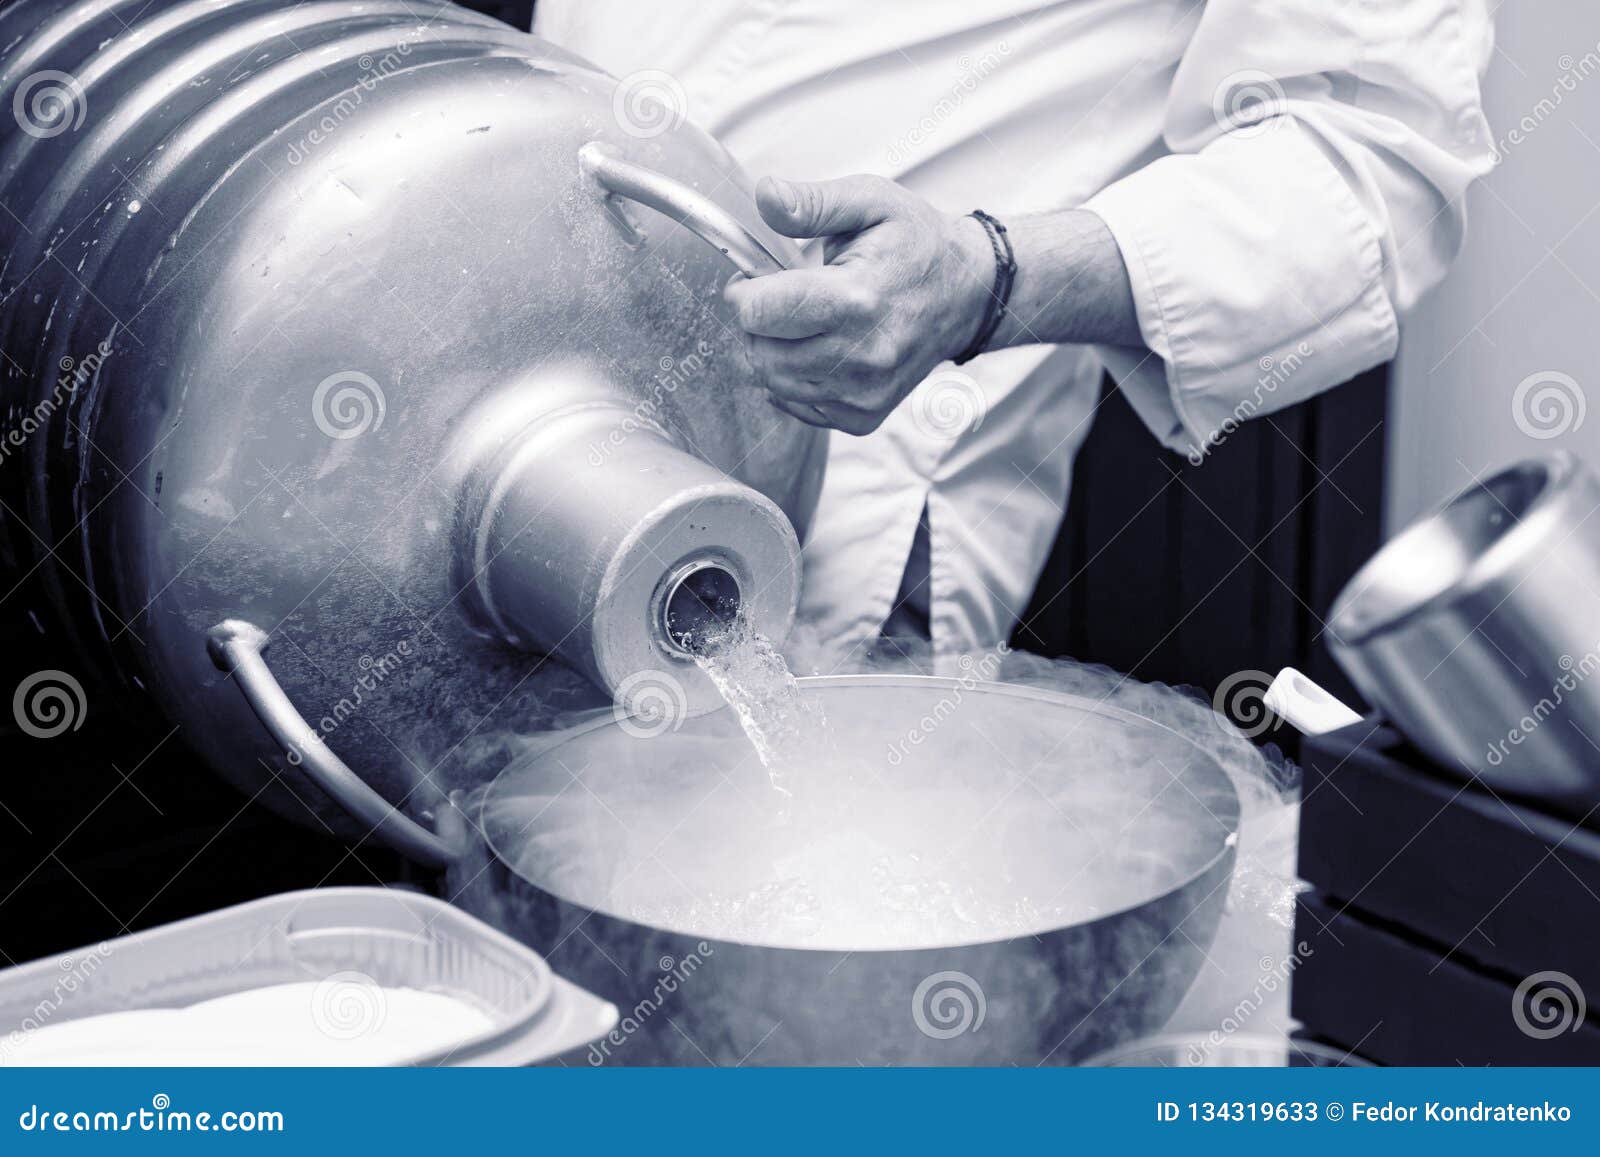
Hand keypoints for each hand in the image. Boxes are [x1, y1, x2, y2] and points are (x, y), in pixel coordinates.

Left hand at [724, 175, 995, 435]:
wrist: (967, 294)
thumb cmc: (916, 243)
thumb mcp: (870, 201)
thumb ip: (812, 202)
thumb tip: (765, 196)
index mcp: (857, 298)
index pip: (760, 313)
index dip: (742, 293)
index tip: (755, 279)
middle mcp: (862, 354)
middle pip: (761, 353)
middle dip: (757, 324)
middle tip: (782, 298)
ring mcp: (864, 391)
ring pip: (774, 383)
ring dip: (774, 352)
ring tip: (803, 322)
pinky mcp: (864, 415)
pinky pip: (797, 406)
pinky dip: (794, 380)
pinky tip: (818, 349)